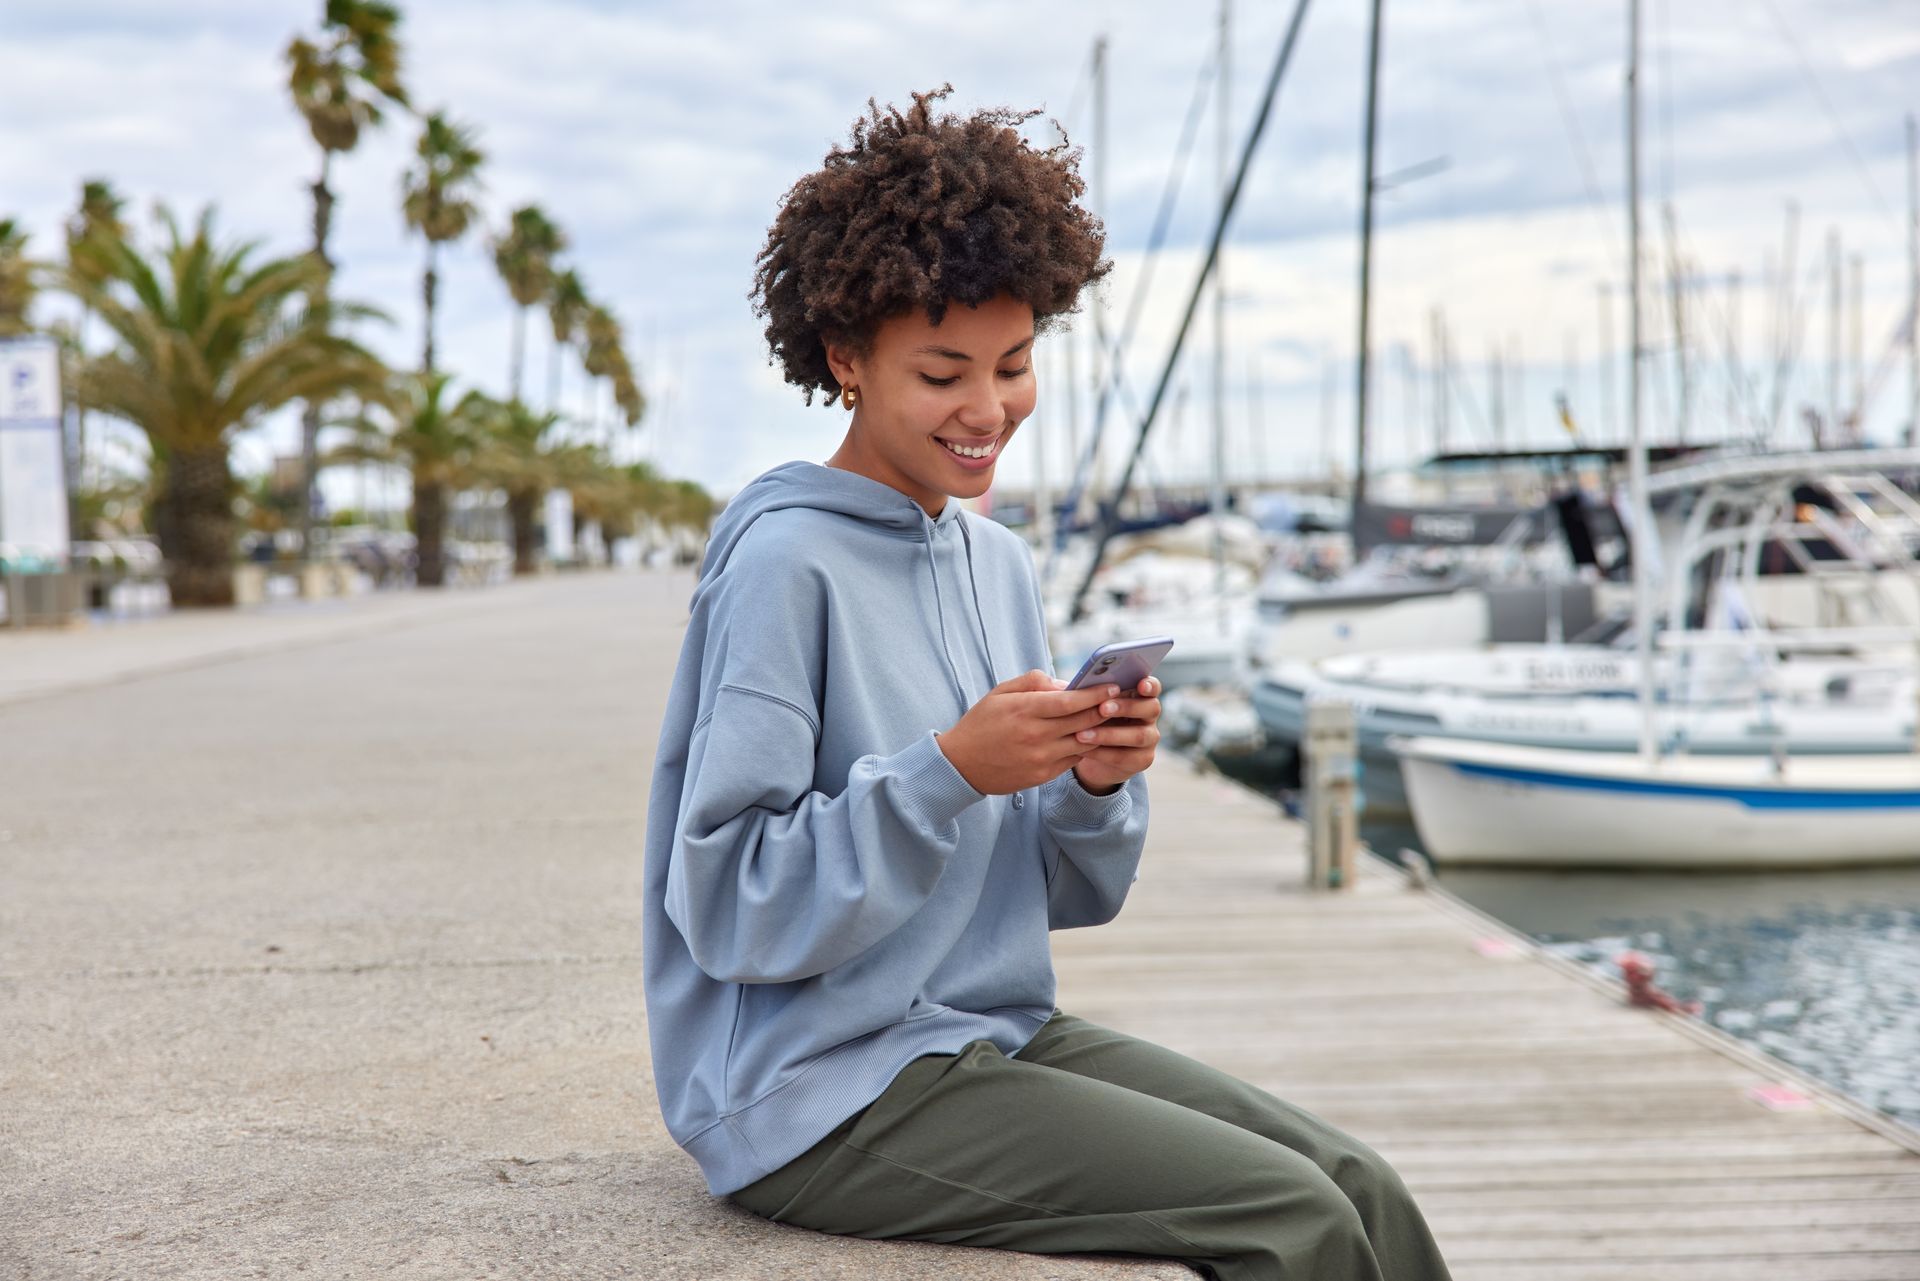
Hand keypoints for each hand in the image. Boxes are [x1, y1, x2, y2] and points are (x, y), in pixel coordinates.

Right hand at [937, 669, 1122, 794]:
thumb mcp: (999, 693)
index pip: (1070, 701)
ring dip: (1100, 731)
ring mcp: (1040, 759)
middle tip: (1120, 700)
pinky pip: (1073, 760)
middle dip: (1105, 709)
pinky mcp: (1042, 776)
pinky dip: (1084, 747)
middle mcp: (1036, 736)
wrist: (961, 765)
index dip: (1095, 693)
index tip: (1112, 685)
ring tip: (1110, 719)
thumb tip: (1064, 683)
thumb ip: (1032, 682)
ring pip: (1084, 742)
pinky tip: (1089, 737)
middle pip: (1084, 721)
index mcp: (1025, 711)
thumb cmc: (981, 723)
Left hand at [1070, 675, 1161, 795]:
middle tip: (1102, 708)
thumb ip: (1089, 694)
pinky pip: (1124, 756)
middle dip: (1126, 707)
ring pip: (1138, 735)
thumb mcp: (1091, 704)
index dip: (1149, 685)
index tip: (1140, 684)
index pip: (1152, 687)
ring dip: (1109, 734)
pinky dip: (1102, 753)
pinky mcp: (1142, 760)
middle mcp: (1150, 716)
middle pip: (1151, 708)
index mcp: (1140, 695)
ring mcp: (1150, 739)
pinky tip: (1082, 750)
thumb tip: (1066, 687)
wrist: (1095, 755)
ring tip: (1082, 734)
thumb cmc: (1092, 719)